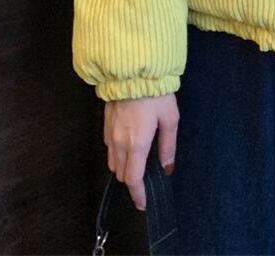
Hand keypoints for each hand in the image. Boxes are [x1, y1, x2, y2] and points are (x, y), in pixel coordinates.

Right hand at [104, 94, 178, 210]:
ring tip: (138, 166)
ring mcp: (109, 134)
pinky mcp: (105, 124)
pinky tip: (129, 148)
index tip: (144, 203)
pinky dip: (118, 156)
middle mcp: (119, 143)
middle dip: (132, 182)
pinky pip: (109, 149)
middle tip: (145, 182)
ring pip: (113, 162)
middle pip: (121, 174)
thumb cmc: (155, 94)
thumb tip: (167, 167)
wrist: (133, 71)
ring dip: (124, 169)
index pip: (133, 179)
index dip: (138, 194)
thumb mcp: (170, 118)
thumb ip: (168, 145)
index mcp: (136, 144)